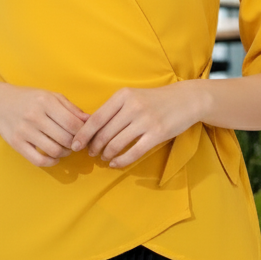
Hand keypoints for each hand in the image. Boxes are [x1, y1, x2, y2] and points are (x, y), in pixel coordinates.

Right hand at [0, 85, 89, 168]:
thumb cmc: (30, 99)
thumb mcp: (51, 96)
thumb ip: (71, 108)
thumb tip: (90, 121)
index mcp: (46, 102)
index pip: (73, 123)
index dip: (84, 133)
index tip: (86, 135)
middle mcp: (35, 116)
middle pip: (66, 138)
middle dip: (76, 144)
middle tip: (77, 143)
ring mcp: (24, 131)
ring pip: (55, 150)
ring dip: (65, 153)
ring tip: (66, 148)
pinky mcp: (16, 144)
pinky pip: (39, 160)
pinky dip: (52, 162)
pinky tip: (55, 157)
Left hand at [71, 82, 204, 169]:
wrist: (185, 99)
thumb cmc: (154, 99)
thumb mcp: (132, 96)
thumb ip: (113, 109)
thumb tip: (90, 128)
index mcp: (122, 96)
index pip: (96, 119)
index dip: (83, 135)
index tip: (75, 145)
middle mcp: (132, 107)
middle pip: (104, 134)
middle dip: (94, 147)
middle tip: (91, 154)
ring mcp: (145, 120)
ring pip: (116, 144)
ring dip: (106, 154)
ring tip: (104, 158)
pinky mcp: (157, 133)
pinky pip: (133, 152)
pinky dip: (121, 161)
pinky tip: (115, 163)